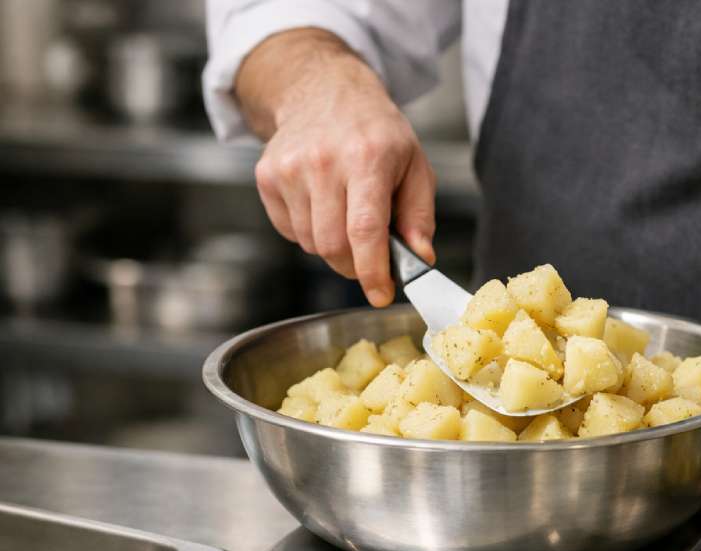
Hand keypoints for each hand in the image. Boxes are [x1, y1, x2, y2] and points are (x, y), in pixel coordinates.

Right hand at [244, 36, 435, 306]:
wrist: (325, 91)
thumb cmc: (376, 133)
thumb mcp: (415, 166)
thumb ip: (419, 217)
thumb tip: (420, 259)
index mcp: (367, 158)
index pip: (365, 230)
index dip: (372, 271)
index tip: (381, 295)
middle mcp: (323, 162)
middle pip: (333, 246)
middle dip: (355, 266)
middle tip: (369, 257)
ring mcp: (289, 168)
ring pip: (310, 244)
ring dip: (332, 247)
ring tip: (346, 216)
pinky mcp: (267, 176)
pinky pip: (290, 231)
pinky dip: (309, 232)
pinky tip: (322, 205)